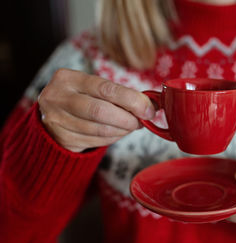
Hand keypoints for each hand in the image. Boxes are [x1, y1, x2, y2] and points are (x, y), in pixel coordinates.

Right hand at [38, 68, 154, 151]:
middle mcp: (57, 97)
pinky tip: (118, 133)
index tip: (148, 109)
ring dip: (122, 130)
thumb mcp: (94, 89)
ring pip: (99, 129)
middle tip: (141, 121)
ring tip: (131, 126)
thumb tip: (150, 105)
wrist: (53, 115)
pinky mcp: (62, 138)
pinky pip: (96, 141)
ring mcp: (56, 120)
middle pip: (100, 111)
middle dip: (127, 118)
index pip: (105, 88)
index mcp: (68, 78)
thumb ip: (119, 94)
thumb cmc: (82, 98)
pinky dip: (113, 138)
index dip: (131, 100)